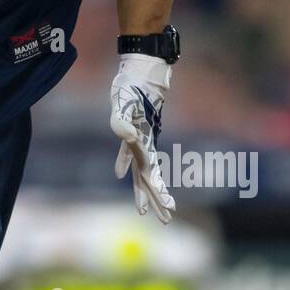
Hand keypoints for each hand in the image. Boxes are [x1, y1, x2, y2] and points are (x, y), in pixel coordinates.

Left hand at [109, 53, 175, 223]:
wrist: (143, 69)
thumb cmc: (133, 85)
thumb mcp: (123, 101)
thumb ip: (122, 120)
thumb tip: (127, 137)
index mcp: (143, 141)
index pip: (152, 172)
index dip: (158, 190)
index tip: (169, 207)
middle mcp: (144, 142)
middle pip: (151, 176)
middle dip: (157, 198)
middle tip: (165, 219)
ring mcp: (140, 137)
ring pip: (143, 169)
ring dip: (143, 189)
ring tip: (144, 210)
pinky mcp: (134, 130)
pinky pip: (130, 153)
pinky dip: (125, 164)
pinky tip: (120, 175)